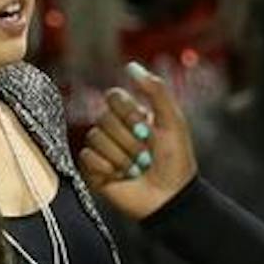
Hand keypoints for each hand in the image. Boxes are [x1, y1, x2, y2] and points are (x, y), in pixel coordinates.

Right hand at [78, 64, 197, 221]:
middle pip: (103, 118)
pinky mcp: (94, 170)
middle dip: (128, 139)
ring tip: (136, 169)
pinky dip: (106, 167)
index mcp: (131, 115)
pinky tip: (120, 177)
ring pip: (95, 138)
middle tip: (146, 155)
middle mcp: (114, 130)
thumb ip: (156, 90)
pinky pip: (87, 157)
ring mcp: (103, 150)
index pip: (113, 96)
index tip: (146, 127)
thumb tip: (130, 65)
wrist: (171, 198)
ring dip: (121, 156)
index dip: (127, 111)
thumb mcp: (173, 121)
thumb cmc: (176, 161)